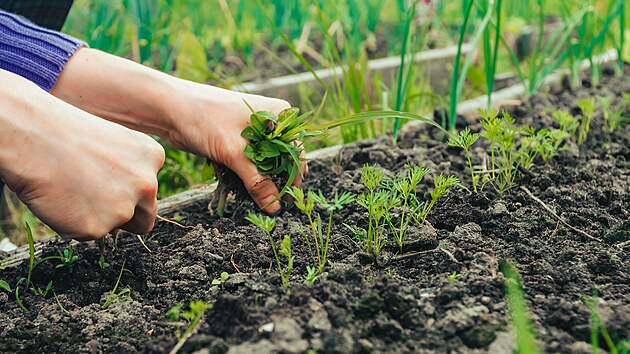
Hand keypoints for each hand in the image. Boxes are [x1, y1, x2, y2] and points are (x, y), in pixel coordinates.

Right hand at [0, 70, 164, 239]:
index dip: (128, 192)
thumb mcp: (113, 143)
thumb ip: (129, 169)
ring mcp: (123, 208)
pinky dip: (71, 223)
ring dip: (97, 218)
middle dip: (125, 217)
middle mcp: (147, 184)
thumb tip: (127, 196)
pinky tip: (58, 198)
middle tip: (95, 202)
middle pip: (145, 218)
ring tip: (70, 191)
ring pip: (115, 229)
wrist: (33, 135)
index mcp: (154, 157)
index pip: (150, 190)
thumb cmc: (65, 132)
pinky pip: (85, 234)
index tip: (106, 183)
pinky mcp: (97, 227)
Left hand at [163, 83, 307, 213]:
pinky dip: (245, 177)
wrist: (169, 109)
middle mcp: (271, 122)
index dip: (292, 178)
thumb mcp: (234, 152)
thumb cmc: (205, 118)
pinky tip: (239, 189)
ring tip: (252, 199)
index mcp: (279, 114)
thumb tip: (275, 208)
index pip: (295, 152)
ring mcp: (254, 132)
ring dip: (258, 182)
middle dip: (274, 182)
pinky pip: (249, 164)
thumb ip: (257, 181)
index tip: (286, 201)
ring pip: (264, 164)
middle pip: (281, 160)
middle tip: (268, 205)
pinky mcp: (238, 141)